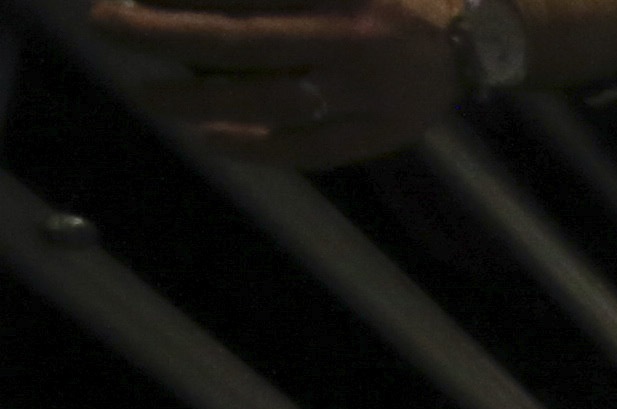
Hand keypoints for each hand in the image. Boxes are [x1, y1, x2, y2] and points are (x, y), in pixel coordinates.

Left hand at [92, 0, 460, 166]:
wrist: (482, 34)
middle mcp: (354, 38)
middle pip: (244, 39)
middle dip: (166, 32)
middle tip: (107, 23)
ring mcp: (370, 93)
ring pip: (272, 101)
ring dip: (200, 100)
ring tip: (148, 95)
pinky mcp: (385, 134)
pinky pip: (314, 149)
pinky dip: (259, 148)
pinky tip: (212, 139)